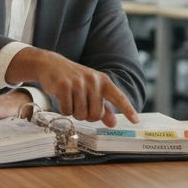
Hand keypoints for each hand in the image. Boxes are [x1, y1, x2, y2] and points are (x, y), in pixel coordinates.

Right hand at [4, 47, 139, 126]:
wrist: (51, 64)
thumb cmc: (74, 79)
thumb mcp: (91, 89)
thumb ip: (103, 106)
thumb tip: (113, 123)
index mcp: (103, 81)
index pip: (118, 97)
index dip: (128, 109)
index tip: (136, 120)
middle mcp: (93, 80)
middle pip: (95, 115)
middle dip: (86, 115)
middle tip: (80, 105)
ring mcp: (78, 83)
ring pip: (80, 114)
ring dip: (74, 112)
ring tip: (71, 99)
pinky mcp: (63, 86)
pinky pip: (67, 111)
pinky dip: (64, 110)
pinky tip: (61, 98)